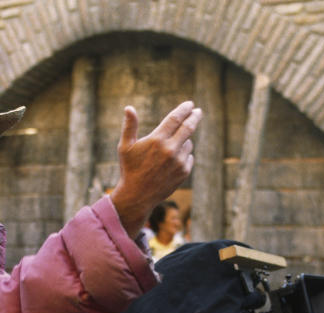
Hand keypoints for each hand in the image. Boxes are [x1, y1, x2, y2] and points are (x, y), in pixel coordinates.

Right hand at [109, 102, 202, 237]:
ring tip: (168, 151)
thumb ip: (129, 126)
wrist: (137, 196)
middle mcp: (170, 150)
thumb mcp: (125, 147)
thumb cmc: (129, 169)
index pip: (175, 119)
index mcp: (157, 140)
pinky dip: (183, 156)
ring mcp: (179, 162)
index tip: (190, 104)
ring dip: (182, 142)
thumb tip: (129, 108)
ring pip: (188, 144)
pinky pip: (189, 157)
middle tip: (198, 111)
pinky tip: (171, 162)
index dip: (184, 109)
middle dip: (195, 117)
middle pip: (189, 127)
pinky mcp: (184, 172)